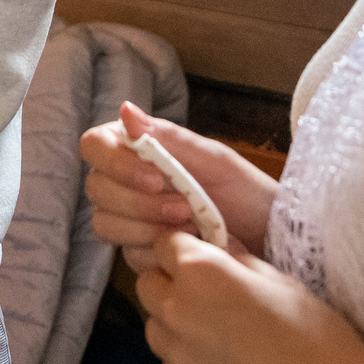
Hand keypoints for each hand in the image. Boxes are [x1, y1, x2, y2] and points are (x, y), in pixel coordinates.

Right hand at [83, 101, 278, 268]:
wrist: (269, 237)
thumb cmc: (244, 190)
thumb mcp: (212, 159)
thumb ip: (168, 138)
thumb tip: (124, 109)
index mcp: (136, 150)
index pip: (95, 146)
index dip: (116, 163)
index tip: (155, 177)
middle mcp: (124, 183)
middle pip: (97, 189)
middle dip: (139, 202)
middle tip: (185, 208)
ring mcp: (129, 219)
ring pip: (105, 223)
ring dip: (147, 227)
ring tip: (192, 226)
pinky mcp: (139, 252)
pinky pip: (128, 254)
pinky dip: (157, 250)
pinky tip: (187, 246)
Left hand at [137, 230, 363, 363]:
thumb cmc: (319, 340)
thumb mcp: (284, 284)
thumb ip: (239, 264)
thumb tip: (221, 252)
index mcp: (201, 275)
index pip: (165, 244)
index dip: (184, 246)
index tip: (203, 255)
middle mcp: (178, 314)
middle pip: (149, 285)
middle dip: (171, 282)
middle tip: (210, 294)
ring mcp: (178, 360)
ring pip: (155, 329)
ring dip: (175, 324)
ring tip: (218, 335)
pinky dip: (186, 363)